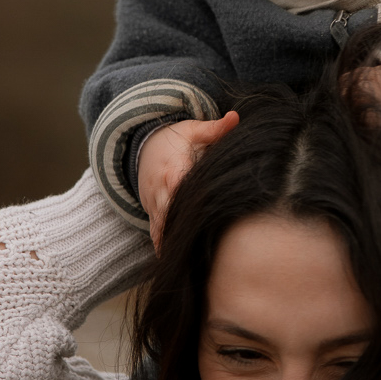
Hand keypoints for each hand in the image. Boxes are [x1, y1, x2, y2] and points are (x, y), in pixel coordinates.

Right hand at [137, 111, 238, 252]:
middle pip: (171, 211)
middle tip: (198, 246)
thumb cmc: (173, 140)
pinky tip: (172, 262)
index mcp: (173, 169)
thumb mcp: (191, 130)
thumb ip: (214, 129)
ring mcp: (155, 203)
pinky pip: (155, 232)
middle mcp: (161, 189)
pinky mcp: (153, 213)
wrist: (144, 148)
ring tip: (186, 260)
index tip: (200, 212)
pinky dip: (162, 245)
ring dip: (172, 240)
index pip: (179, 185)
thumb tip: (236, 117)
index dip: (187, 199)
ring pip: (162, 226)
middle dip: (181, 226)